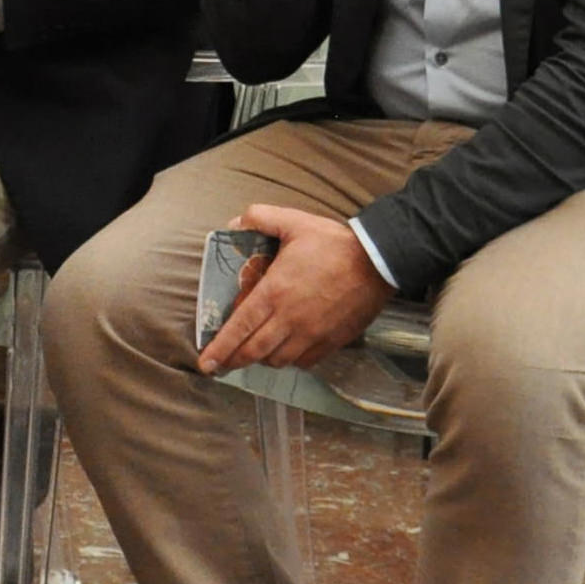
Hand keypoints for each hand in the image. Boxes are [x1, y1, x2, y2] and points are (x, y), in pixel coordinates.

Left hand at [198, 205, 389, 374]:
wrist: (378, 261)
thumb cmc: (333, 243)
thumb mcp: (292, 221)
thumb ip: (259, 218)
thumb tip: (234, 224)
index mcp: (275, 292)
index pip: (239, 327)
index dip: (220, 348)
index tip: (205, 363)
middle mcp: (290, 318)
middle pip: (254, 350)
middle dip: (233, 360)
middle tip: (220, 365)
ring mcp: (313, 333)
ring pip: (278, 360)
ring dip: (261, 359)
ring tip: (252, 353)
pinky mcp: (333, 341)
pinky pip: (305, 361)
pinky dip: (290, 360)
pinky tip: (285, 351)